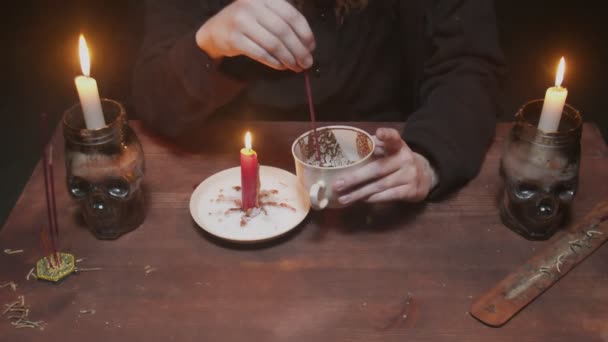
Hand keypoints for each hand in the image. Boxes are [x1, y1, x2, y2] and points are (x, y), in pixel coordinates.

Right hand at [195, 0, 314, 71]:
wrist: (216, 30)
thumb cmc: (248, 23)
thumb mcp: (265, 13)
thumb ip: (285, 23)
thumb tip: (308, 46)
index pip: (291, 15)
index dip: (305, 33)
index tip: (312, 47)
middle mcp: (252, 5)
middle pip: (283, 31)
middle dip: (299, 50)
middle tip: (307, 63)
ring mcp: (241, 21)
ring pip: (273, 44)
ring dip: (288, 58)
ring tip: (296, 67)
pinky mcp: (234, 39)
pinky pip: (261, 53)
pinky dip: (275, 62)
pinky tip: (282, 66)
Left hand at [333, 128, 437, 203]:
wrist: (425, 176)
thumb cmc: (397, 162)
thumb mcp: (390, 151)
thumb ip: (374, 147)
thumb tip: (349, 149)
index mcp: (398, 146)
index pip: (393, 137)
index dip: (387, 135)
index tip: (379, 133)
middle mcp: (405, 158)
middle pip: (377, 169)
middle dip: (355, 178)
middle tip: (337, 185)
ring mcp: (409, 175)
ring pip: (380, 185)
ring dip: (360, 193)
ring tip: (344, 198)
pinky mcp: (411, 190)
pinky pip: (389, 195)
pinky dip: (374, 198)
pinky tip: (362, 200)